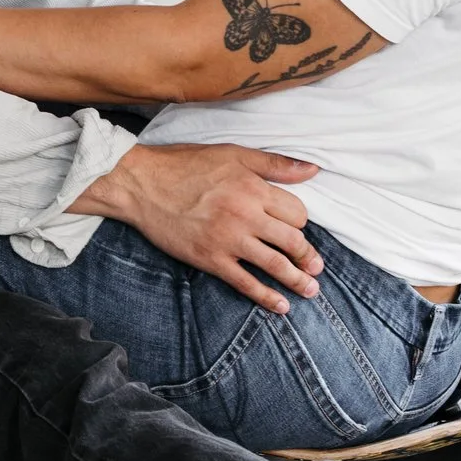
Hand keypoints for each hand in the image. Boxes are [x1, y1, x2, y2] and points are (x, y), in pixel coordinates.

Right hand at [74, 142, 323, 313]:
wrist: (143, 184)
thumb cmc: (186, 165)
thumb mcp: (233, 154)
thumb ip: (274, 164)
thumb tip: (312, 171)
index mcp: (254, 188)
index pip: (296, 212)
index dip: (301, 221)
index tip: (297, 227)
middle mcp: (246, 215)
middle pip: (292, 241)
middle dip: (309, 256)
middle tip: (317, 267)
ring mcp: (228, 240)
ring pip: (275, 265)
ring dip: (298, 280)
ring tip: (310, 290)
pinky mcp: (211, 259)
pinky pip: (246, 283)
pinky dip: (266, 297)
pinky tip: (281, 306)